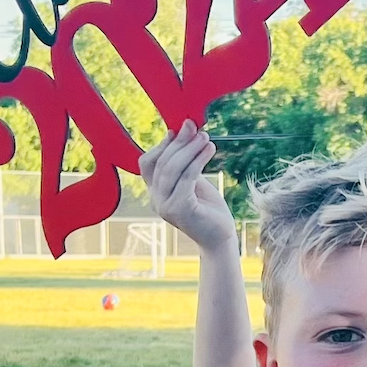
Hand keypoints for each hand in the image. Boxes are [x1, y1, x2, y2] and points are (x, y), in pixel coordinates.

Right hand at [140, 121, 236, 249]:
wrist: (220, 238)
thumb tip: (180, 132)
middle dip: (180, 142)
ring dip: (190, 149)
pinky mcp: (180, 209)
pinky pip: (187, 178)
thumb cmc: (208, 209)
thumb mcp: (192, 182)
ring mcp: (165, 206)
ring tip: (206, 138)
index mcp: (155, 192)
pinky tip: (210, 150)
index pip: (147, 164)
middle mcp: (156, 200)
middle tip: (195, 128)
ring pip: (172, 168)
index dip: (161, 145)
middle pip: (162, 163)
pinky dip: (198, 160)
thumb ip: (184, 164)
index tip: (177, 130)